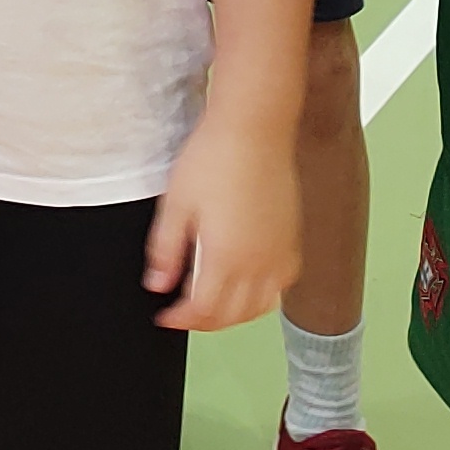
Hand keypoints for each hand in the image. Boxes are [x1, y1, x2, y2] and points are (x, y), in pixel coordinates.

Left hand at [146, 99, 299, 331]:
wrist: (254, 128)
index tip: (165, 316)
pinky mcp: (292, 240)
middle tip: (182, 312)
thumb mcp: (176, 204)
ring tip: (210, 302)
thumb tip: (157, 284)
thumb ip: (165, 250)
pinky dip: (261, 296)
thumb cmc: (213, 159)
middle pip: (232, 316)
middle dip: (204, 321)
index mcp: (226, 258)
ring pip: (259, 307)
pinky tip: (244, 282)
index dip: (181, 319)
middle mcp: (259, 264)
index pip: (204, 311)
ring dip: (233, 314)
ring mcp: (280, 254)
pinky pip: (280, 286)